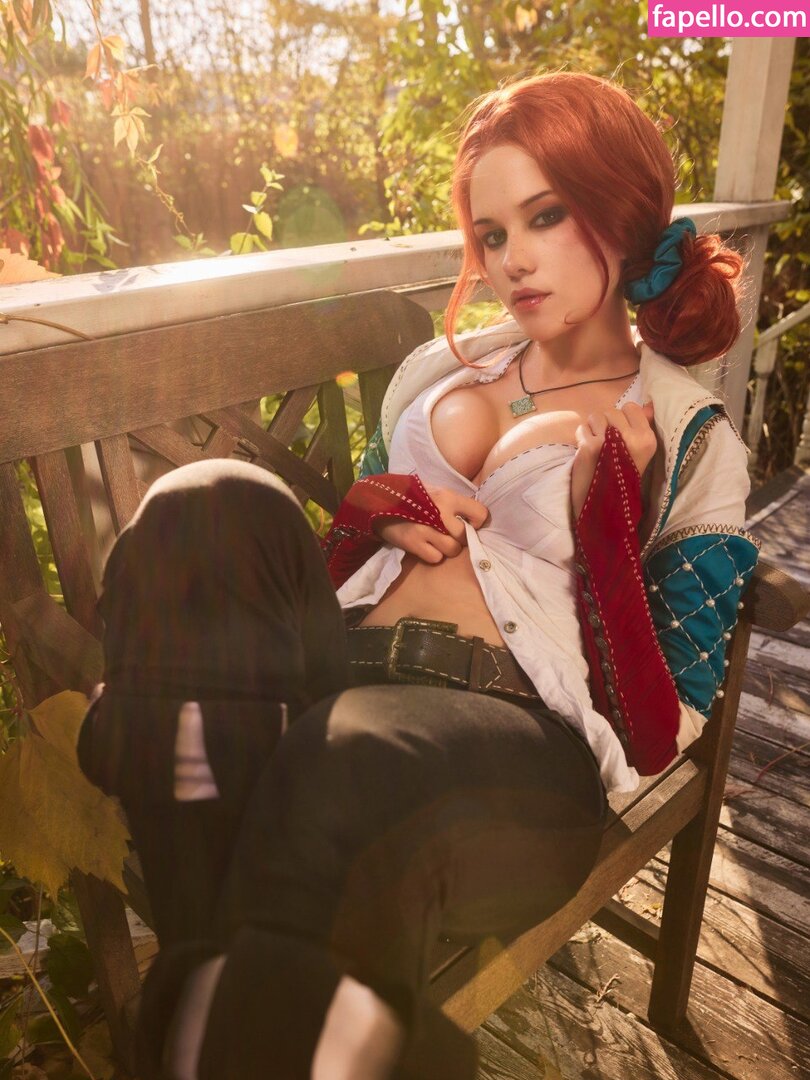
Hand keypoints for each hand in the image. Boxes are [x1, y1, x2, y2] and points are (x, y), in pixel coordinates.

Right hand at [374, 485, 488, 562]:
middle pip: (465, 536)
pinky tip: (425, 545)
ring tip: (436, 540)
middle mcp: (440, 512)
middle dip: (460, 538)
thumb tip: (475, 518)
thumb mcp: (434, 491)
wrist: (379, 501)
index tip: (470, 524)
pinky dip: (432, 554)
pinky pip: (436, 557)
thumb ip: (454, 503)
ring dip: (446, 548)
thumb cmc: (411, 497)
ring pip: (453, 549)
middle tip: (449, 534)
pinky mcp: (414, 543)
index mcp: (448, 496)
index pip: (480, 514)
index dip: (477, 522)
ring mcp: (426, 529)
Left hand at [571, 401, 655, 520]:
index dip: (622, 418)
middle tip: (607, 444)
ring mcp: (609, 441)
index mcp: (648, 439)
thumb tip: (648, 404)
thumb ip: (644, 426)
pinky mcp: (589, 447)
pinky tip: (587, 452)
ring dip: (592, 428)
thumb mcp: (640, 454)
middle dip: (606, 423)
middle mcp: (631, 438)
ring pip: (595, 416)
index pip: (631, 407)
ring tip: (597, 447)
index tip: (620, 435)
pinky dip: (581, 438)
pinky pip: (582, 428)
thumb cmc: (623, 478)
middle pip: (612, 410)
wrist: (605, 507)